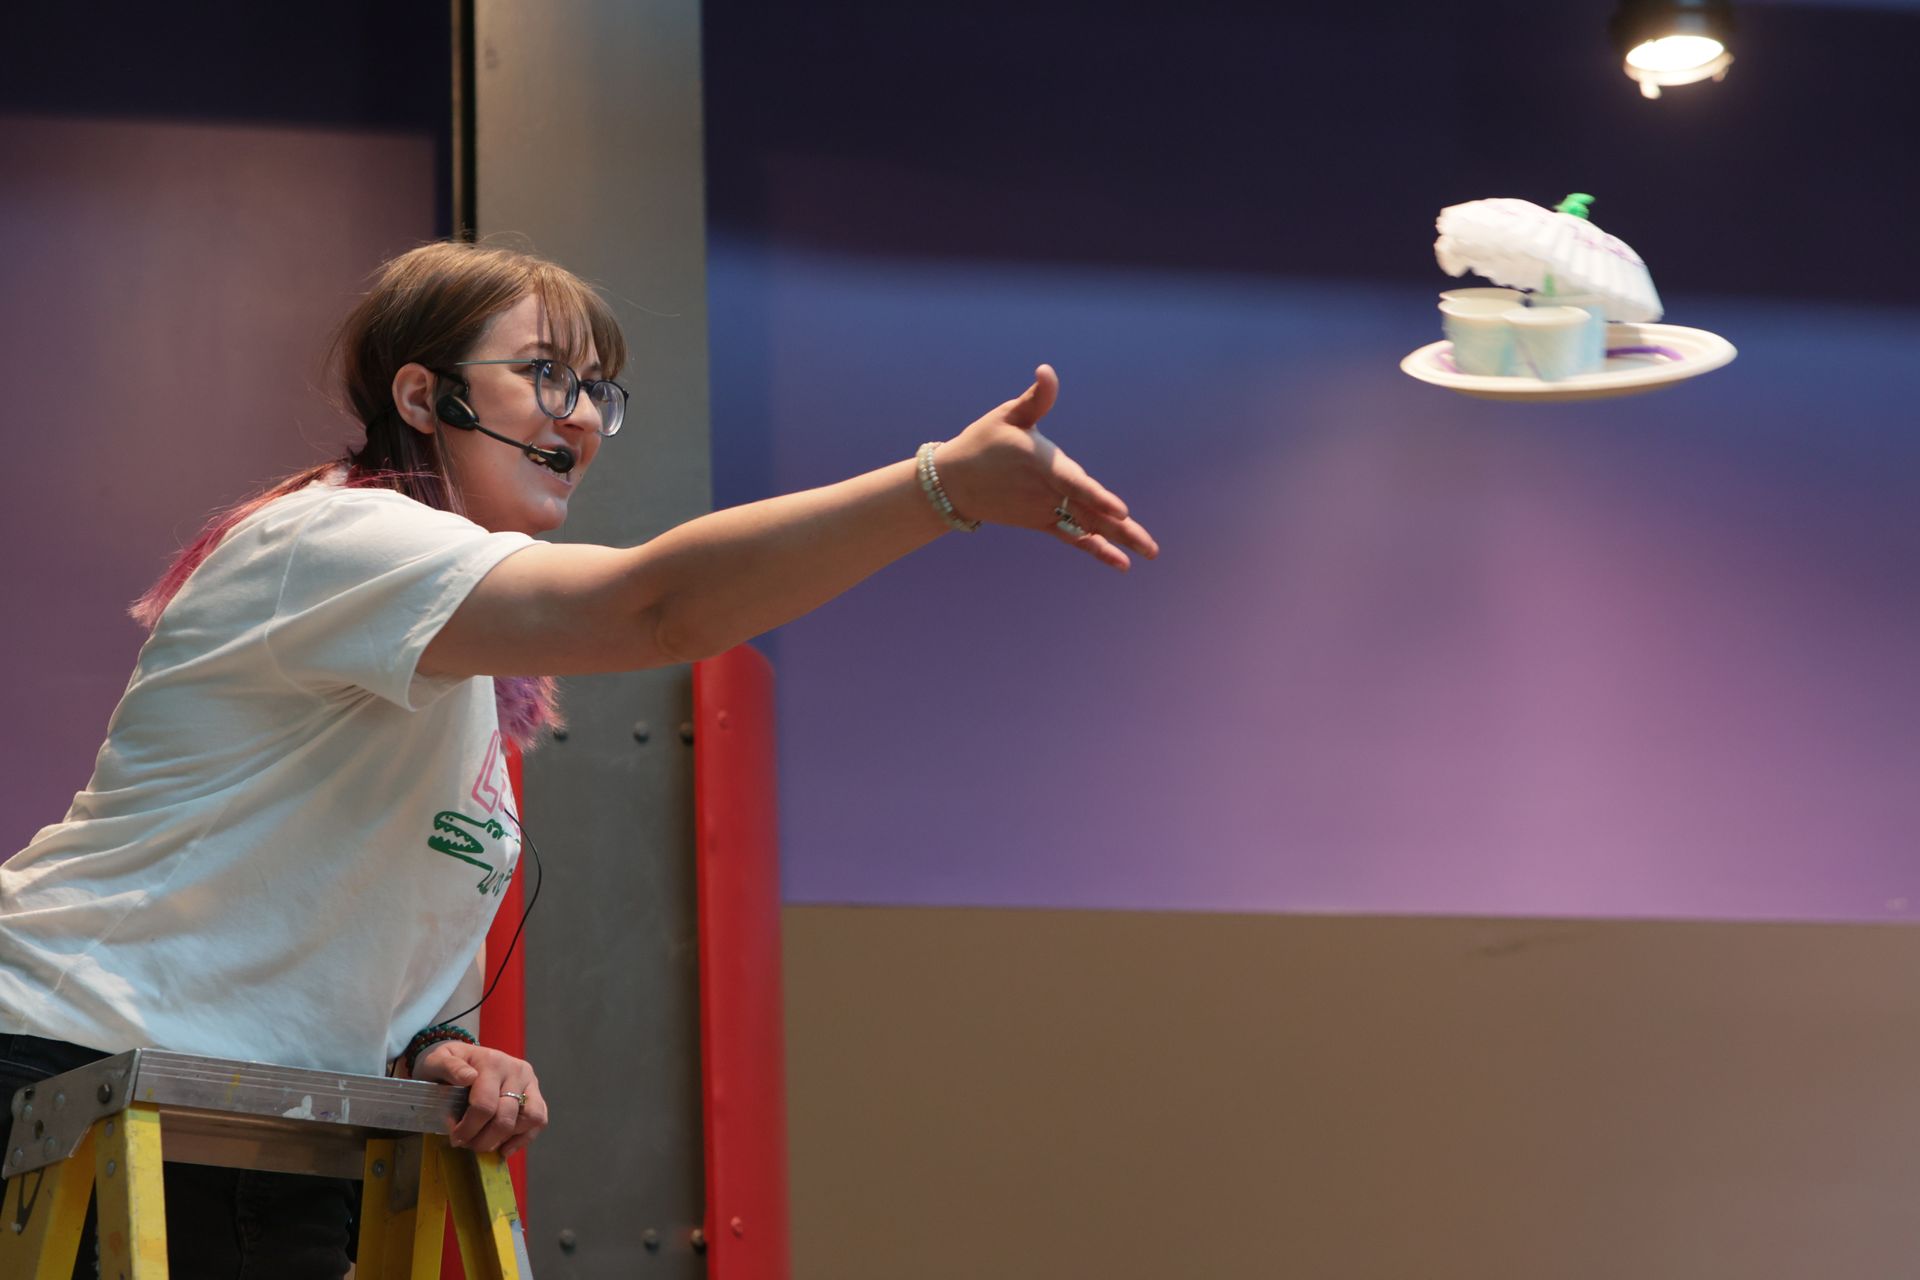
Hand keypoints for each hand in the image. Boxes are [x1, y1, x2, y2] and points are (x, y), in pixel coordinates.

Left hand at [412, 1040, 548, 1155]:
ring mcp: (529, 1082)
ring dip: (504, 1138)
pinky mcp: (535, 1094)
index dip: (468, 1128)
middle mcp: (516, 1070)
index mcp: (492, 1062)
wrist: (461, 1057)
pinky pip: (539, 1121)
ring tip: (484, 1143)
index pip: (485, 1104)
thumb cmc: (447, 1063)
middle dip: (484, 1139)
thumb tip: (468, 1077)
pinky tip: (503, 1147)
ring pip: (530, 1119)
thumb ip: (449, 1067)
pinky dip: (523, 1139)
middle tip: (466, 1144)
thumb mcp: (438, 1060)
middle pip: (506, 1117)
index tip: (454, 1137)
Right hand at [934, 364, 1159, 571]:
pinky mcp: (1042, 522)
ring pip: (1086, 527)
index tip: (1122, 511)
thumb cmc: (983, 442)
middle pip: (1089, 513)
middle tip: (1150, 548)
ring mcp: (1045, 511)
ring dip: (1117, 541)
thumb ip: (1036, 399)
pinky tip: (1121, 563)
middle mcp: (1046, 493)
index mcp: (1042, 465)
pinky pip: (1073, 538)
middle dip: (1122, 530)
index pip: (1075, 484)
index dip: (1099, 497)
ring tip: (1147, 554)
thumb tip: (1046, 371)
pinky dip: (1096, 549)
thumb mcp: (1008, 415)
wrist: (953, 483)